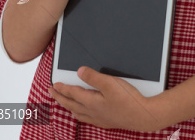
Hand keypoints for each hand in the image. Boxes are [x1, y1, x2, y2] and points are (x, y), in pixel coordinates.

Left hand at [49, 67, 168, 131]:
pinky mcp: (106, 122)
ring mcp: (99, 119)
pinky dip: (79, 114)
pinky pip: (86, 118)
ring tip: (63, 102)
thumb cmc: (129, 100)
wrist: (143, 116)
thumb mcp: (110, 84)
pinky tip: (82, 113)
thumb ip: (93, 77)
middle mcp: (92, 112)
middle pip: (71, 104)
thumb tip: (79, 72)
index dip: (62, 88)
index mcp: (91, 102)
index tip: (54, 85)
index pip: (72, 94)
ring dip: (68, 106)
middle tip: (52, 92)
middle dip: (60, 97)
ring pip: (77, 113)